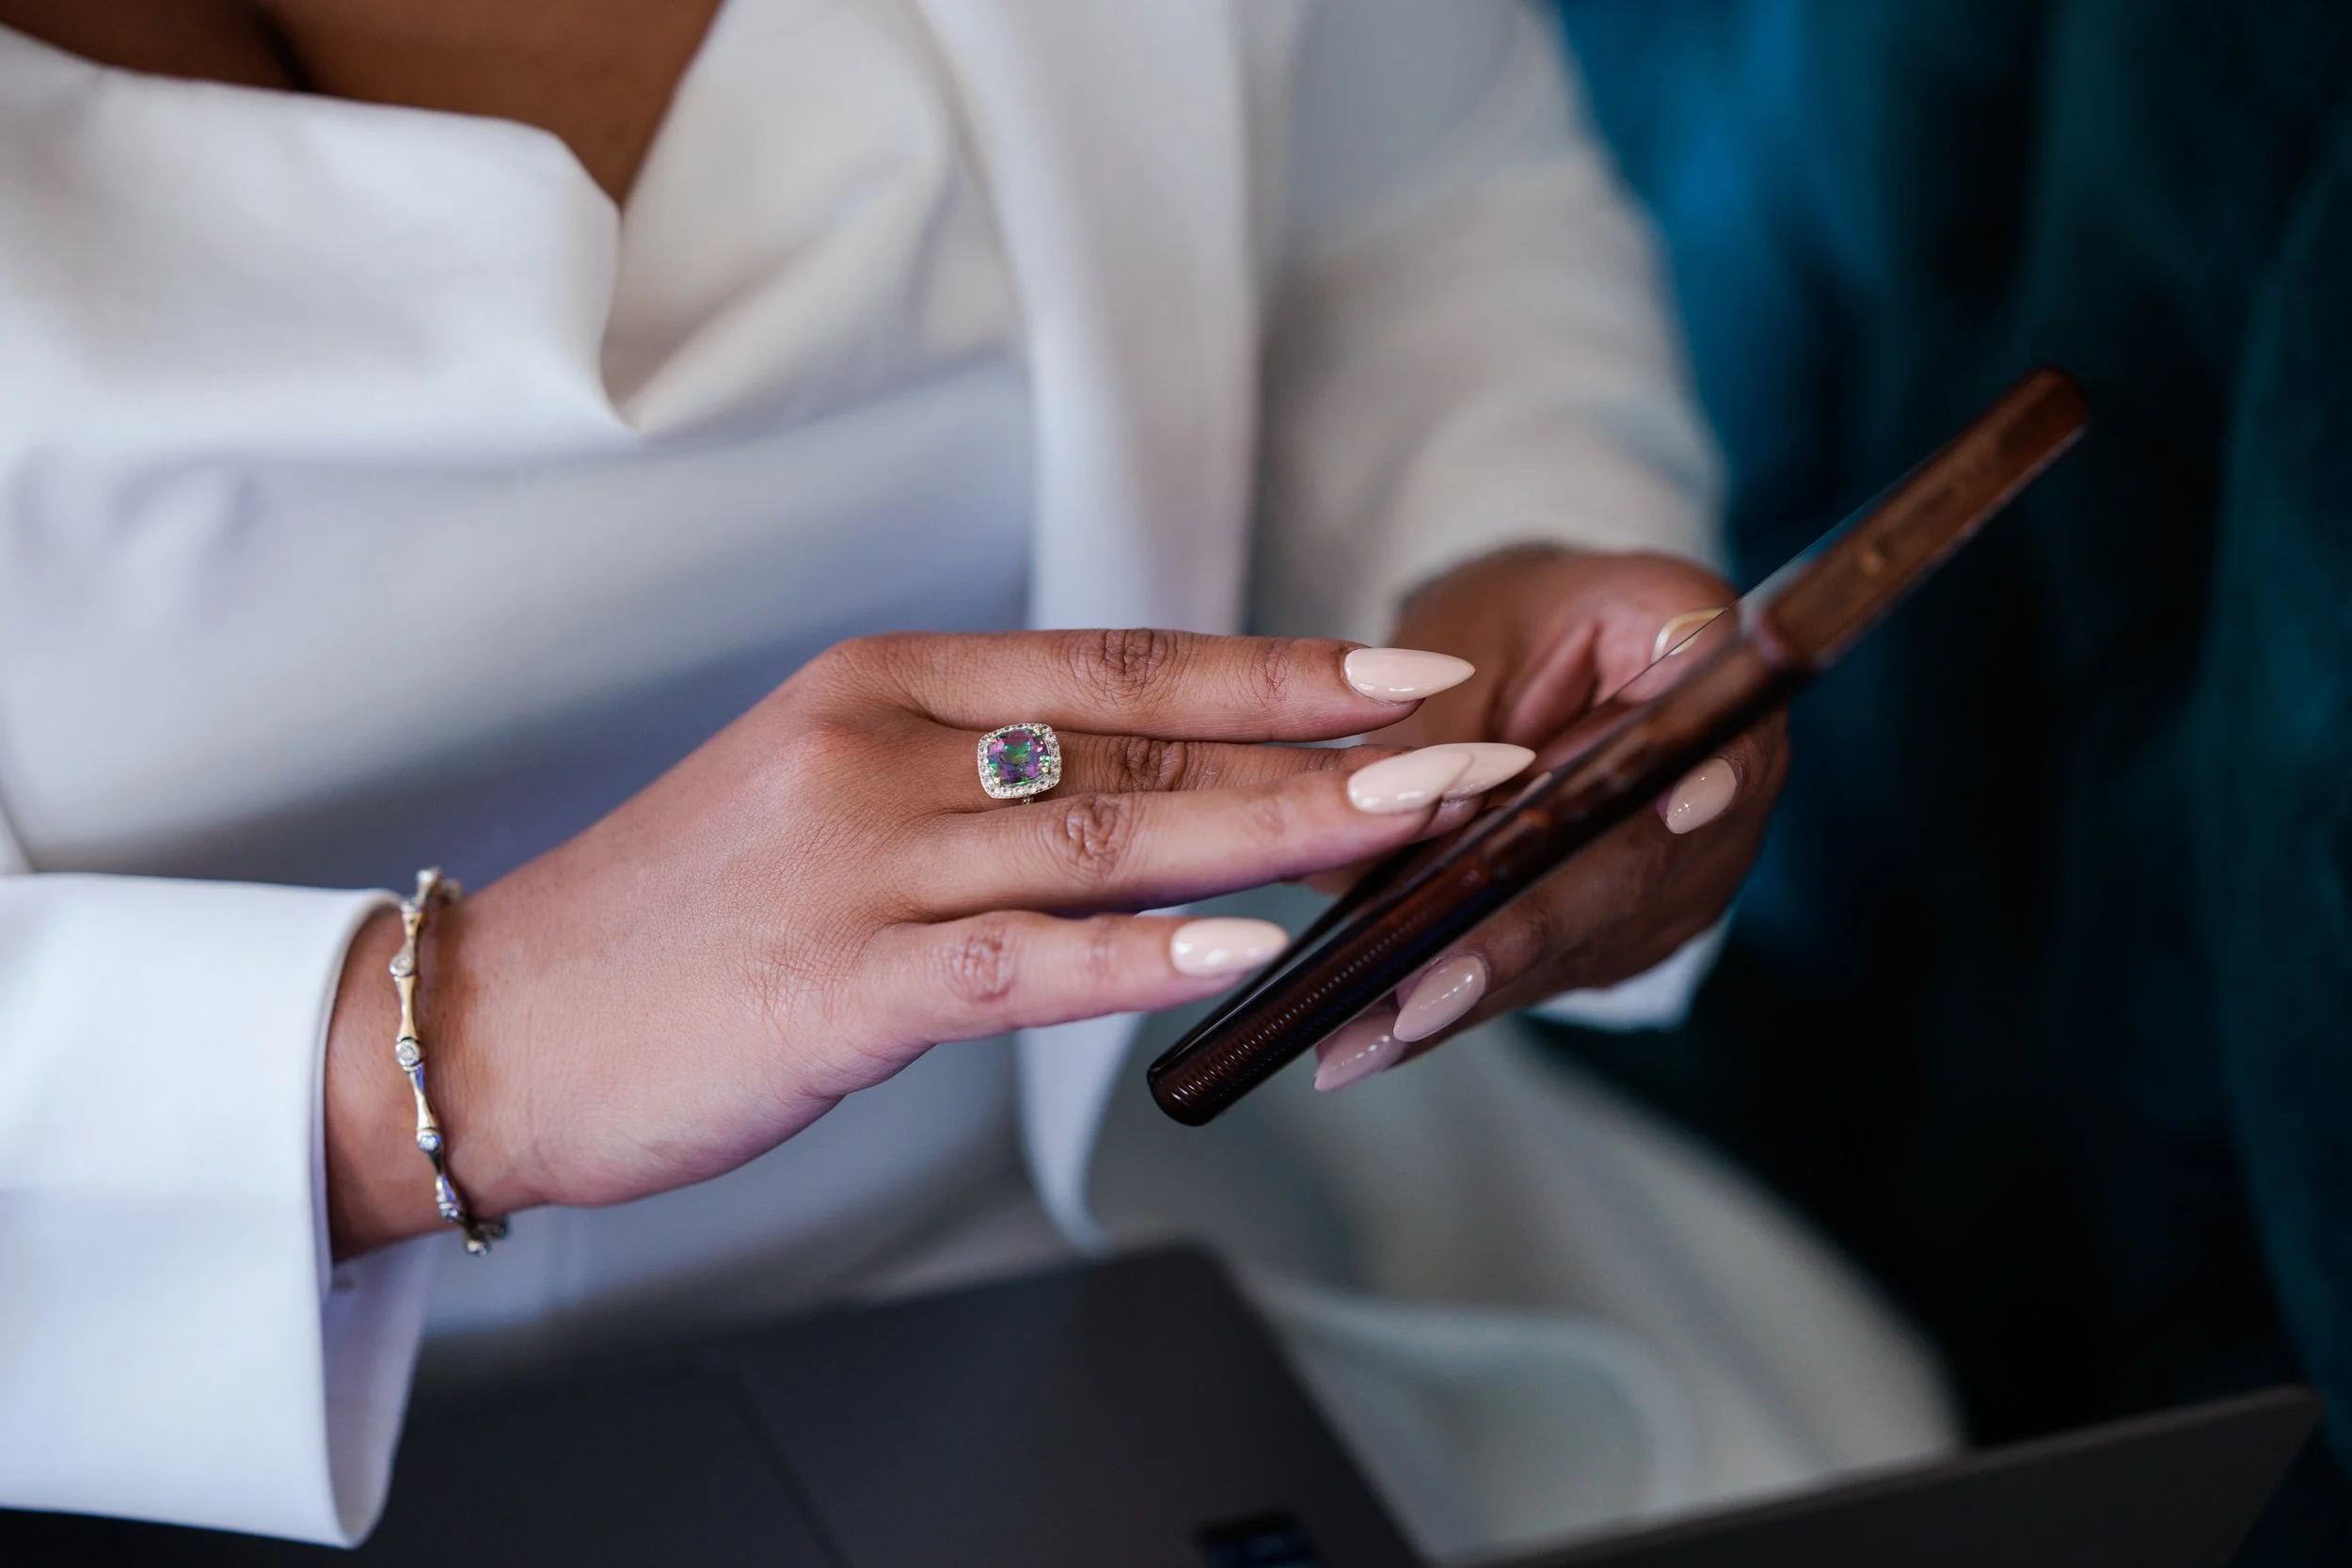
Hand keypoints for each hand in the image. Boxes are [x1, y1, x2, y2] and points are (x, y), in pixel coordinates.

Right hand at [324, 630, 1496, 1255]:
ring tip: (1419, 826)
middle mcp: (880, 743)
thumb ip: (988, 786)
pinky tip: (1245, 952)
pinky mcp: (836, 979)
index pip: (1122, 661)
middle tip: (1476, 744)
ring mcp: (858, 857)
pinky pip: (1018, 959)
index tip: (1405, 674)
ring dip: (1283, 829)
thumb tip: (1169, 802)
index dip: (1277, 667)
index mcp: (884, 684)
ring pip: (1109, 832)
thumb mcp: (830, 801)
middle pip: (1144, 732)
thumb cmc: (677, 919)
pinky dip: (1140, 958)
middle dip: (1328, 741)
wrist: (497, 1020)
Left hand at [1310, 546, 1788, 1091]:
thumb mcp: (1463, 637)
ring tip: (1365, 1035)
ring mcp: (1694, 867)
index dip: (1678, 790)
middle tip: (1420, 994)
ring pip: (1587, 937)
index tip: (1626, 830)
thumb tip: (1360, 843)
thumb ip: (1433, 734)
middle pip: (1635, 865)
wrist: (1545, 656)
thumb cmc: (1507, 622)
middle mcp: (1731, 771)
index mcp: (1709, 652)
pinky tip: (1371, 1041)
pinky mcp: (1634, 928)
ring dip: (1474, 991)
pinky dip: (1457, 1003)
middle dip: (1520, 935)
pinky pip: (1548, 970)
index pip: (1710, 729)